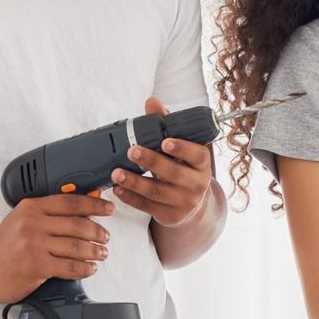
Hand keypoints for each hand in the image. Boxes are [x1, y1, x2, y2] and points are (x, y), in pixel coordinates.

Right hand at [0, 192, 114, 302]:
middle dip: (98, 232)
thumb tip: (84, 211)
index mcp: (31, 207)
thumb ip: (49, 214)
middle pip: (78, 224)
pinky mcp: (37, 266)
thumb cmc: (4, 245)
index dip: (95, 205)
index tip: (108, 208)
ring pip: (77, 246)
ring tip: (101, 253)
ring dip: (95, 251)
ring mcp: (34, 245)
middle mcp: (33, 223)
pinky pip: (71, 266)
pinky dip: (85, 268)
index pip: (71, 202)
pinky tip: (90, 268)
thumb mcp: (22, 219)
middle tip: (106, 237)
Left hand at [109, 97, 218, 226]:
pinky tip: (118, 189)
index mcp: (202, 163)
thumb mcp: (179, 148)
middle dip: (151, 161)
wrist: (192, 204)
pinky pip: (148, 207)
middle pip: (174, 173)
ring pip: (157, 192)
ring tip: (116, 172)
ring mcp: (185, 202)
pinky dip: (131, 198)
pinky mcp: (171, 216)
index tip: (165, 141)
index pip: (197, 155)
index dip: (182, 148)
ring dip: (135, 182)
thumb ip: (166, 124)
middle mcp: (197, 184)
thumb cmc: (183, 167)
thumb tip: (153, 102)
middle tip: (131, 151)